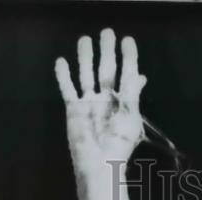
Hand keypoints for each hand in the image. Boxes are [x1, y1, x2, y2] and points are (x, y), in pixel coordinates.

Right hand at [55, 29, 146, 199]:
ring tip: (85, 39)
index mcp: (124, 101)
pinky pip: (68, 88)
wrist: (99, 164)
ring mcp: (90, 103)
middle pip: (107, 69)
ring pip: (87, 74)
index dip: (128, 57)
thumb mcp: (130, 118)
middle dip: (107, 51)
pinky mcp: (74, 109)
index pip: (127, 74)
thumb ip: (132, 95)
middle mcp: (107, 99)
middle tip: (107, 32)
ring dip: (86, 57)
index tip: (128, 40)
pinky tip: (61, 61)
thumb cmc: (119, 145)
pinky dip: (64, 76)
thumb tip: (140, 75)